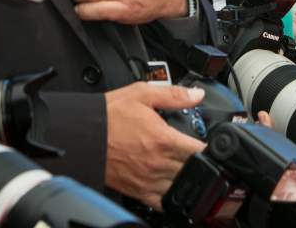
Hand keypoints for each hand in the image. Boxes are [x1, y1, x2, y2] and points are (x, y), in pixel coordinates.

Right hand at [104, 82, 206, 208]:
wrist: (82, 135)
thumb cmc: (108, 115)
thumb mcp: (142, 94)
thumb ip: (174, 95)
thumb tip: (197, 94)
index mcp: (163, 139)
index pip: (200, 150)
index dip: (210, 148)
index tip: (213, 145)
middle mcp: (157, 163)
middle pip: (193, 170)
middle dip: (199, 162)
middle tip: (197, 154)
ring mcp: (147, 179)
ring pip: (180, 186)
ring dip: (186, 178)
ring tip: (185, 167)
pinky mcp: (136, 190)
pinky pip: (161, 201)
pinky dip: (170, 196)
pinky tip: (171, 185)